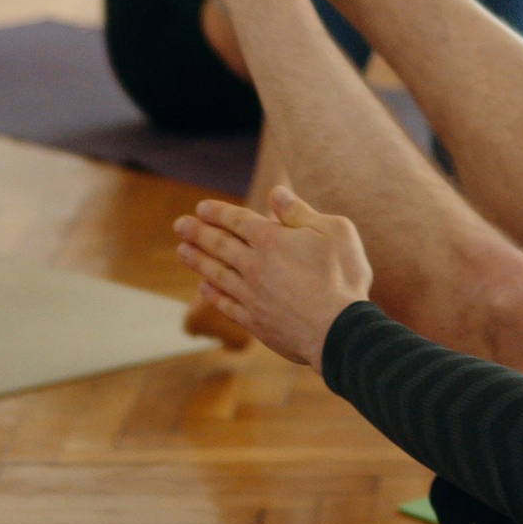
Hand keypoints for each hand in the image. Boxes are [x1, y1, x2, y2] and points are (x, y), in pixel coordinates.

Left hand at [171, 187, 370, 366]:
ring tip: (182, 251)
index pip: (238, 221)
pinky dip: (212, 294)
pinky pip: (226, 304)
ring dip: (198, 261)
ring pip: (217, 274)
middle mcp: (255, 266)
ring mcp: (252, 296)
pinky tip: (203, 287)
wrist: (340, 331)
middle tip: (179, 225)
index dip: (218, 213)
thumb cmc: (343, 277)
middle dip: (198, 233)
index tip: (201, 208)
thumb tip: (275, 193)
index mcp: (273, 240)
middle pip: (220, 246)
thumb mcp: (334, 231)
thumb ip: (300, 212)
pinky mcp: (255, 322)